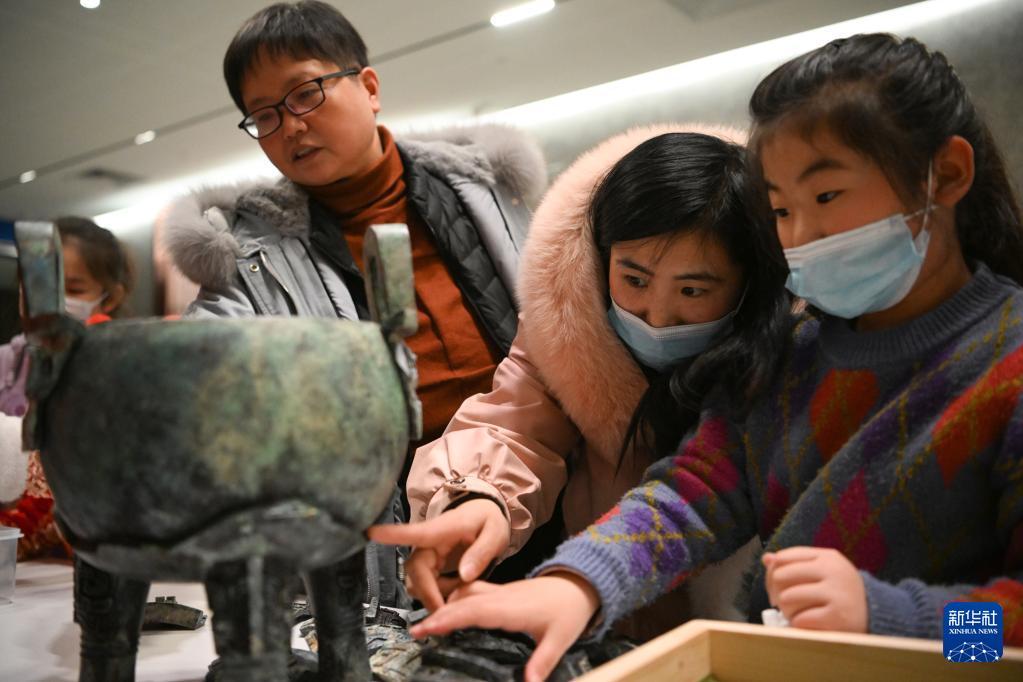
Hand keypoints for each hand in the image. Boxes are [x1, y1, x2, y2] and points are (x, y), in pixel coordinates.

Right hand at [367, 498, 509, 609]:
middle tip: (446, 612)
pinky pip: (426, 587)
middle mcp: (428, 543)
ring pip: (418, 583)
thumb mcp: (495, 532)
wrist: (485, 517)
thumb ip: (482, 552)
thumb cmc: (488, 520)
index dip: (391, 534)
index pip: (414, 532)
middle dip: (428, 593)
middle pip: (415, 570)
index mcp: (441, 529)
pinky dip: (441, 595)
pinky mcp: (429, 567)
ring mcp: (427, 556)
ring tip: (461, 594)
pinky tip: (458, 590)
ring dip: (436, 595)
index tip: (369, 532)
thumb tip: (465, 575)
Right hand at [410, 573, 600, 681]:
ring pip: (465, 593)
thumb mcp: (559, 639)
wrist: (576, 585)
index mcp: (511, 607)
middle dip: (437, 615)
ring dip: (445, 605)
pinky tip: (449, 609)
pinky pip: (472, 592)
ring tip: (426, 624)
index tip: (428, 628)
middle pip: (462, 601)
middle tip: (416, 631)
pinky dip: (456, 599)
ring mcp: (499, 592)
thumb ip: (542, 662)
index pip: (473, 611)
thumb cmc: (568, 611)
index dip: (449, 619)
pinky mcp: (500, 592)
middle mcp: (500, 596)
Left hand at [763, 546, 867, 632]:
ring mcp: (836, 593)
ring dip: (786, 610)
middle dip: (776, 593)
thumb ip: (794, 563)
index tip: (777, 585)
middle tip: (783, 603)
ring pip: (787, 599)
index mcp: (827, 556)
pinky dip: (798, 624)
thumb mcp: (822, 571)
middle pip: (780, 576)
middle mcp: (833, 571)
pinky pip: (800, 619)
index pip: (783, 557)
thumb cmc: (840, 591)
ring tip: (796, 614)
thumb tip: (767, 558)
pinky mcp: (837, 617)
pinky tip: (808, 623)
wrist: (876, 615)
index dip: (772, 573)